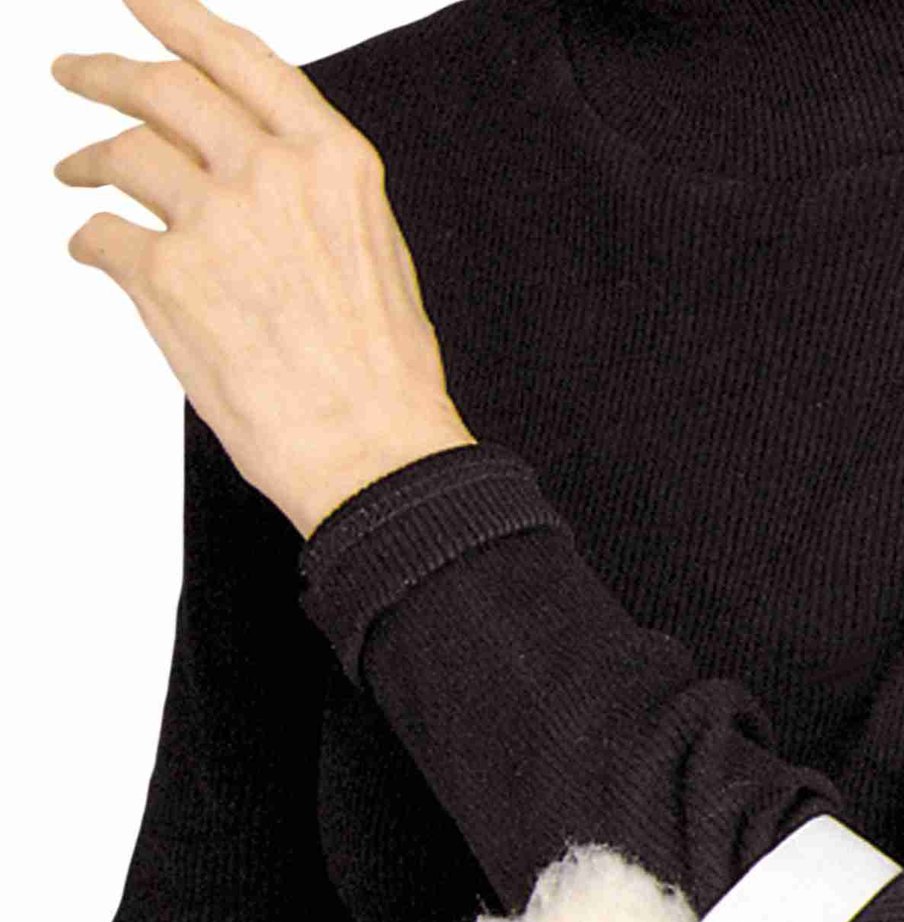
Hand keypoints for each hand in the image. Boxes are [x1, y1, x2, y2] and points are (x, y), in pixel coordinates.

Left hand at [50, 0, 476, 540]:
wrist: (373, 450)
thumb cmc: (386, 379)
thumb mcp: (376, 257)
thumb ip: (315, 201)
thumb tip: (257, 178)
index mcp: (334, 164)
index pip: (242, 63)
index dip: (183, 22)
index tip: (146, 4)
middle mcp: (271, 174)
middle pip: (166, 90)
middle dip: (108, 71)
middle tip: (77, 73)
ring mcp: (214, 221)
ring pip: (123, 154)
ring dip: (85, 156)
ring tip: (71, 169)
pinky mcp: (166, 277)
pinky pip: (103, 236)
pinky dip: (90, 239)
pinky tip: (92, 248)